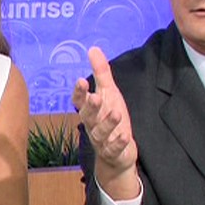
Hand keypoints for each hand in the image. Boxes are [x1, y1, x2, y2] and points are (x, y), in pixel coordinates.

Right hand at [71, 47, 138, 199]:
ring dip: (107, 124)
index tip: (80, 80)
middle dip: (91, 107)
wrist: (117, 155)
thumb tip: (93, 49)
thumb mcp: (109, 94)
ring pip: (100, 133)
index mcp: (90, 110)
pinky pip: (113, 149)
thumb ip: (101, 73)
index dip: (79, 92)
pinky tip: (125, 136)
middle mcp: (93, 125)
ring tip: (116, 113)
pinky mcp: (113, 153)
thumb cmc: (110, 119)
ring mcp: (102, 141)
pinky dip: (118, 143)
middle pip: (88, 117)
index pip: (80, 101)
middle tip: (96, 97)